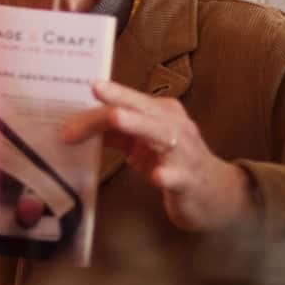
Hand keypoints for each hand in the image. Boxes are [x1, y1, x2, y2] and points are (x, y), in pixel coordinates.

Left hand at [62, 81, 252, 232]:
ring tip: (116, 119)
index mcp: (161, 113)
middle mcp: (175, 126)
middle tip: (95, 88)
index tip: (69, 119)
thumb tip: (76, 128)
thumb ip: (115, 133)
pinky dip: (167, 174)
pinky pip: (178, 176)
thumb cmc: (172, 163)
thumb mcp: (142, 144)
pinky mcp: (189, 181)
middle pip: (144, 109)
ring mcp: (184, 153)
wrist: (215, 196)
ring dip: (138, 125)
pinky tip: (156, 176)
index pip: (127, 104)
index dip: (97, 108)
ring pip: (162, 134)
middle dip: (120, 98)